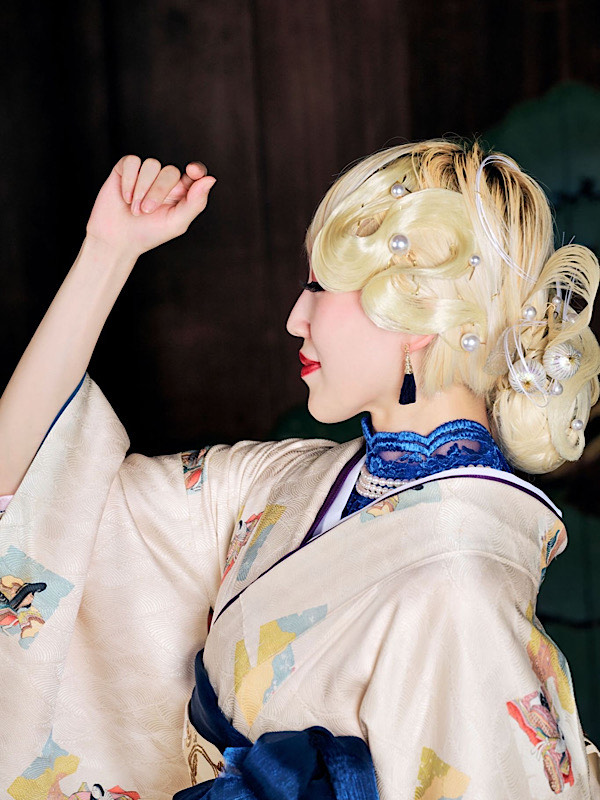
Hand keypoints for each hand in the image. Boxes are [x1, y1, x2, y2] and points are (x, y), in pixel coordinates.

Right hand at [85, 156, 216, 258]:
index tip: (192, 171)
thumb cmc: (149, 233)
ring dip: (142, 189)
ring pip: (151, 164)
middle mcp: (165, 180)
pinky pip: (132, 162)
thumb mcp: (177, 223)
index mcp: (182, 192)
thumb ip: (195, 202)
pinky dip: (129, 180)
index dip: (197, 169)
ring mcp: (146, 173)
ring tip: (135, 209)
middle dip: (157, 192)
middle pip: (170, 171)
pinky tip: (125, 197)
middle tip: (146, 212)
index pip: (195, 173)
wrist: (117, 239)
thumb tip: (210, 179)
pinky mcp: (126, 169)